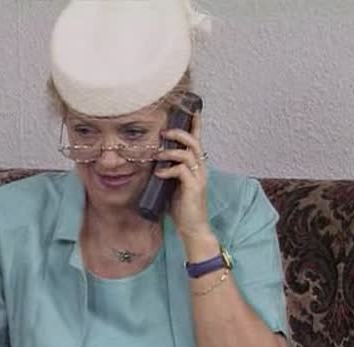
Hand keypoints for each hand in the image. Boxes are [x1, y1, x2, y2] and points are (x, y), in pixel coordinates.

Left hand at [154, 111, 212, 240]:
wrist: (193, 229)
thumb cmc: (182, 208)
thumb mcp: (172, 186)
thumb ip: (168, 172)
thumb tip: (153, 163)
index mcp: (196, 166)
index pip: (197, 140)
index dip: (195, 124)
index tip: (191, 110)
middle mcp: (201, 168)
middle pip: (193, 141)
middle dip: (178, 133)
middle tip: (163, 132)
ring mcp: (198, 177)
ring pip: (188, 153)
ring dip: (170, 150)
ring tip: (158, 153)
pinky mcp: (194, 187)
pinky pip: (181, 171)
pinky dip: (168, 169)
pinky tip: (159, 174)